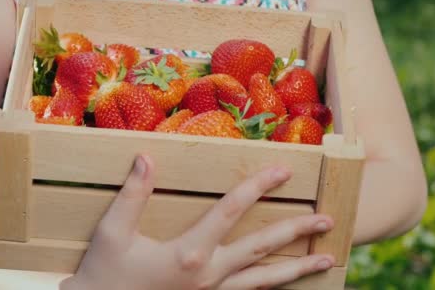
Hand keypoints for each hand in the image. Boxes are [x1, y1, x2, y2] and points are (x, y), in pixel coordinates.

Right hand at [60, 155, 334, 289]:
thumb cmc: (105, 275)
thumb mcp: (112, 233)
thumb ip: (132, 195)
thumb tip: (146, 157)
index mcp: (189, 253)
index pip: (231, 211)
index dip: (258, 187)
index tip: (284, 171)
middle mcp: (209, 275)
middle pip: (262, 248)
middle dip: (297, 232)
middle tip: (327, 220)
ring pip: (264, 280)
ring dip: (299, 269)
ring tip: (329, 261)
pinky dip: (272, 289)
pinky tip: (289, 284)